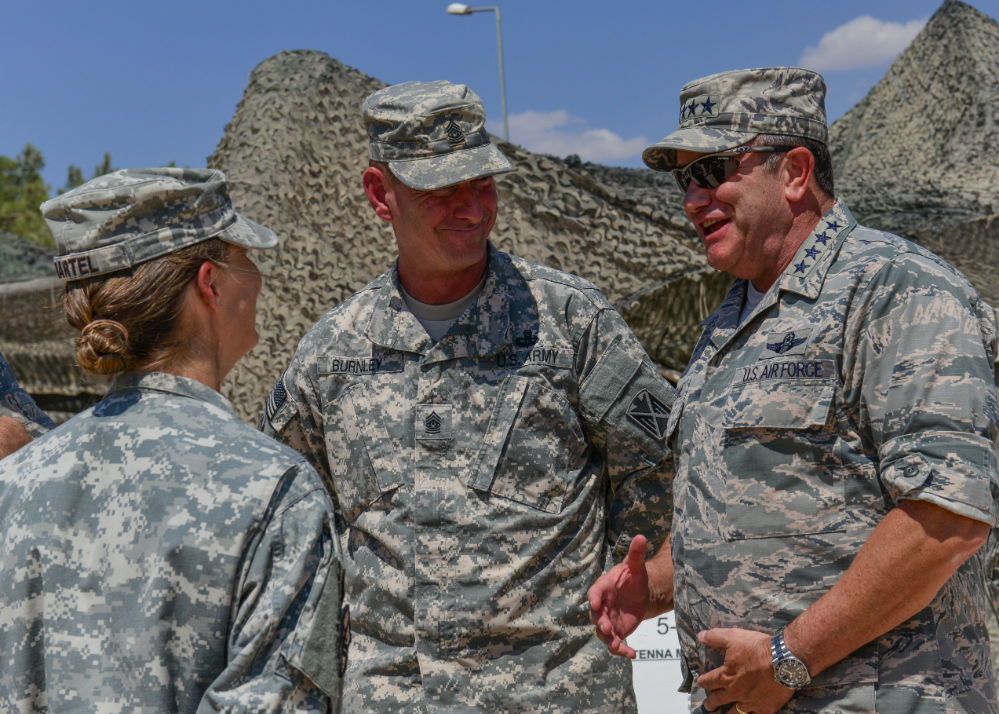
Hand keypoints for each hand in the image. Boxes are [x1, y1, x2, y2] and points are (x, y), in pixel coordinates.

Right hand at [587, 535, 648, 657]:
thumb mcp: (636, 566)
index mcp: (603, 587)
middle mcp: (602, 605)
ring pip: (603, 632)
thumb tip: (641, 537)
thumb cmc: (634, 578)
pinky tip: (631, 654)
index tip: (594, 602)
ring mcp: (608, 620)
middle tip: (607, 627)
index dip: (593, 597)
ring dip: (608, 639)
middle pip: (595, 614)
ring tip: (617, 645)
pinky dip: (621, 650)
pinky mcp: (617, 632)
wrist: (641, 594)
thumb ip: (636, 554)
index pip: (595, 592)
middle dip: (600, 621)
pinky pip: (615, 643)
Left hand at [696, 628, 793, 713]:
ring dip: (727, 713)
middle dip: (711, 702)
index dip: (703, 681)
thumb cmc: (758, 648)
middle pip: (719, 699)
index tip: (700, 683)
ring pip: (734, 712)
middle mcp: (736, 692)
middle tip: (707, 706)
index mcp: (726, 677)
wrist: (785, 660)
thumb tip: (700, 636)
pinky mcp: (766, 708)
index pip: (709, 681)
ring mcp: (751, 702)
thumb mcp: (734, 637)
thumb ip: (715, 637)